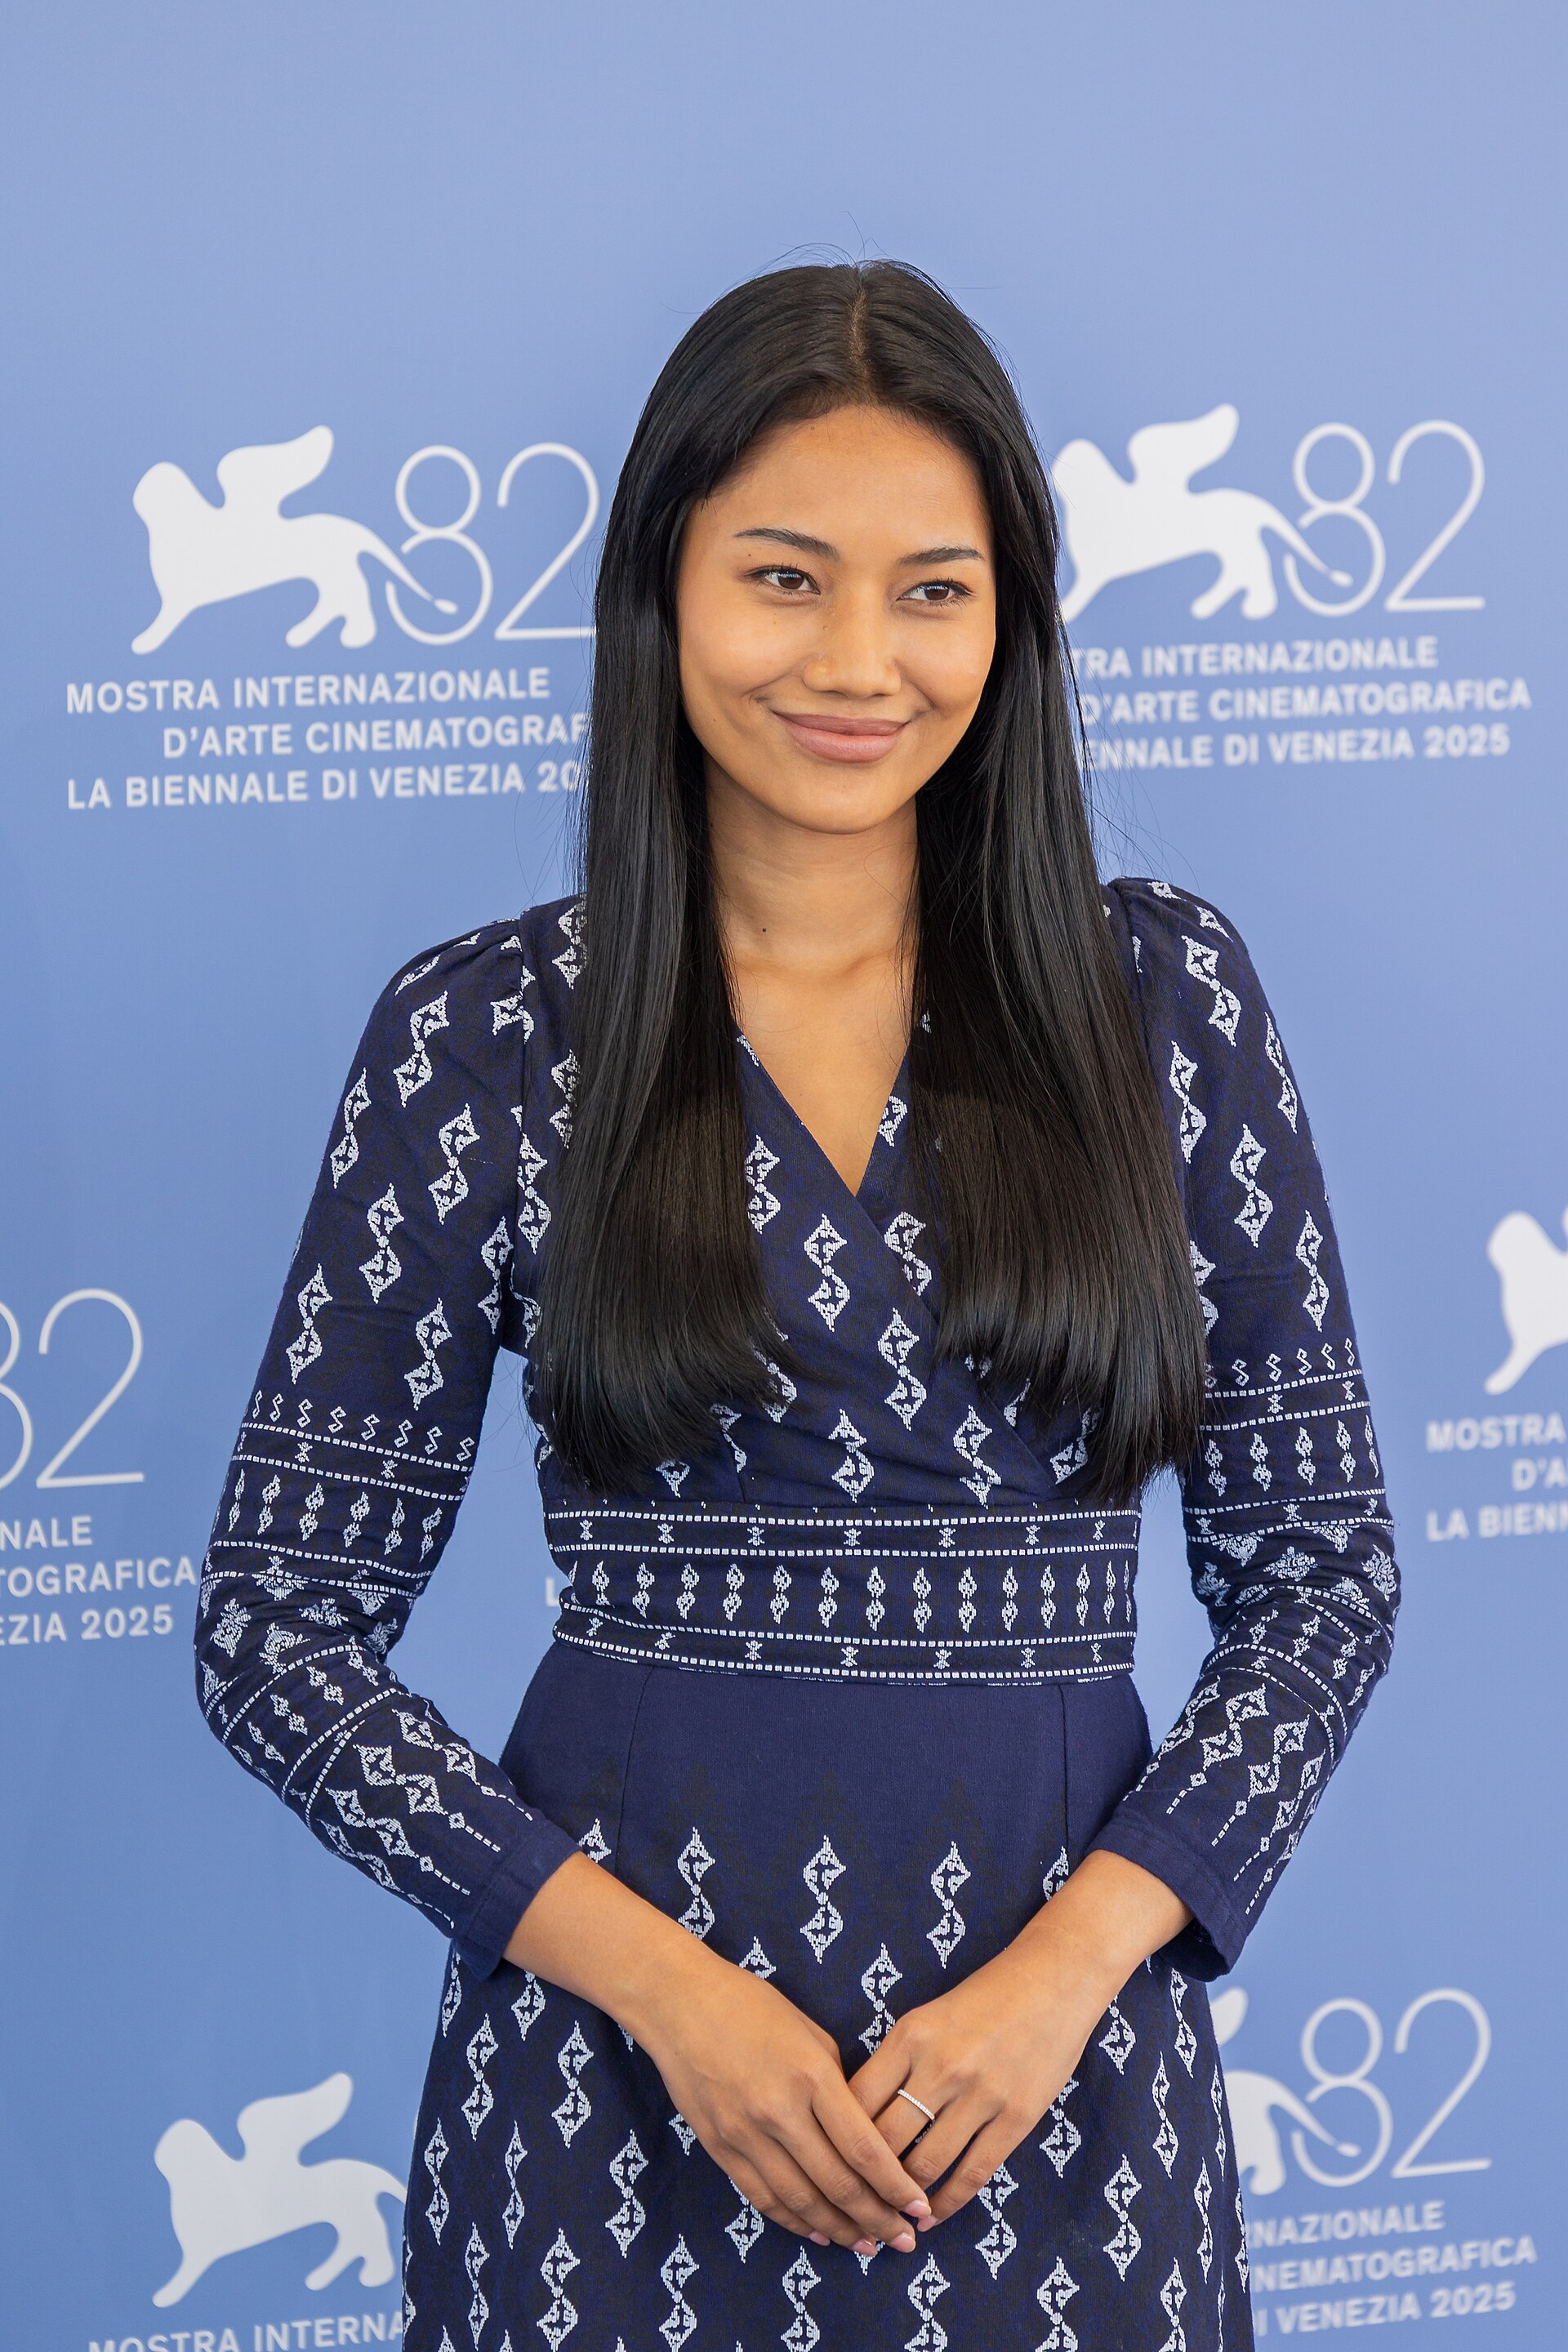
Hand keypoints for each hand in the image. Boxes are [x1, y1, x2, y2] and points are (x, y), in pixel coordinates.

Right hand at [507, 1854, 929, 2255]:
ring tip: (868, 2245)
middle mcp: (780, 2112)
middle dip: (878, 2219)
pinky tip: (821, 2232)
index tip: (919, 2207)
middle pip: (838, 2185)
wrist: (679, 2004)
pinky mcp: (721, 2149)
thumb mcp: (810, 2033)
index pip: (864, 2149)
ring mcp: (746, 2135)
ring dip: (840, 2229)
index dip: (895, 2187)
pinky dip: (796, 2222)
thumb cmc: (752, 2006)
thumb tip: (865, 2133)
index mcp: (811, 2076)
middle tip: (904, 2241)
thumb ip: (839, 2084)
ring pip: (802, 2202)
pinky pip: (765, 2199)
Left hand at [847, 1850, 1189, 2227]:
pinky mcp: (1016, 2118)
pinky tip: (930, 2218)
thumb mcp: (926, 2018)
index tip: (829, 2166)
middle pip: (884, 2141)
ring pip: (925, 2165)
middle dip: (864, 2180)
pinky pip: (973, 2173)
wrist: (1053, 1981)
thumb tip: (855, 2120)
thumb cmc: (982, 2000)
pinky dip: (947, 2204)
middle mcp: (941, 2066)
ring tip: (889, 2217)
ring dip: (904, 2199)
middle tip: (853, 2204)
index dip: (836, 2141)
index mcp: (910, 2036)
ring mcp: (981, 2094)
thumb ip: (894, 2063)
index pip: (856, 2102)